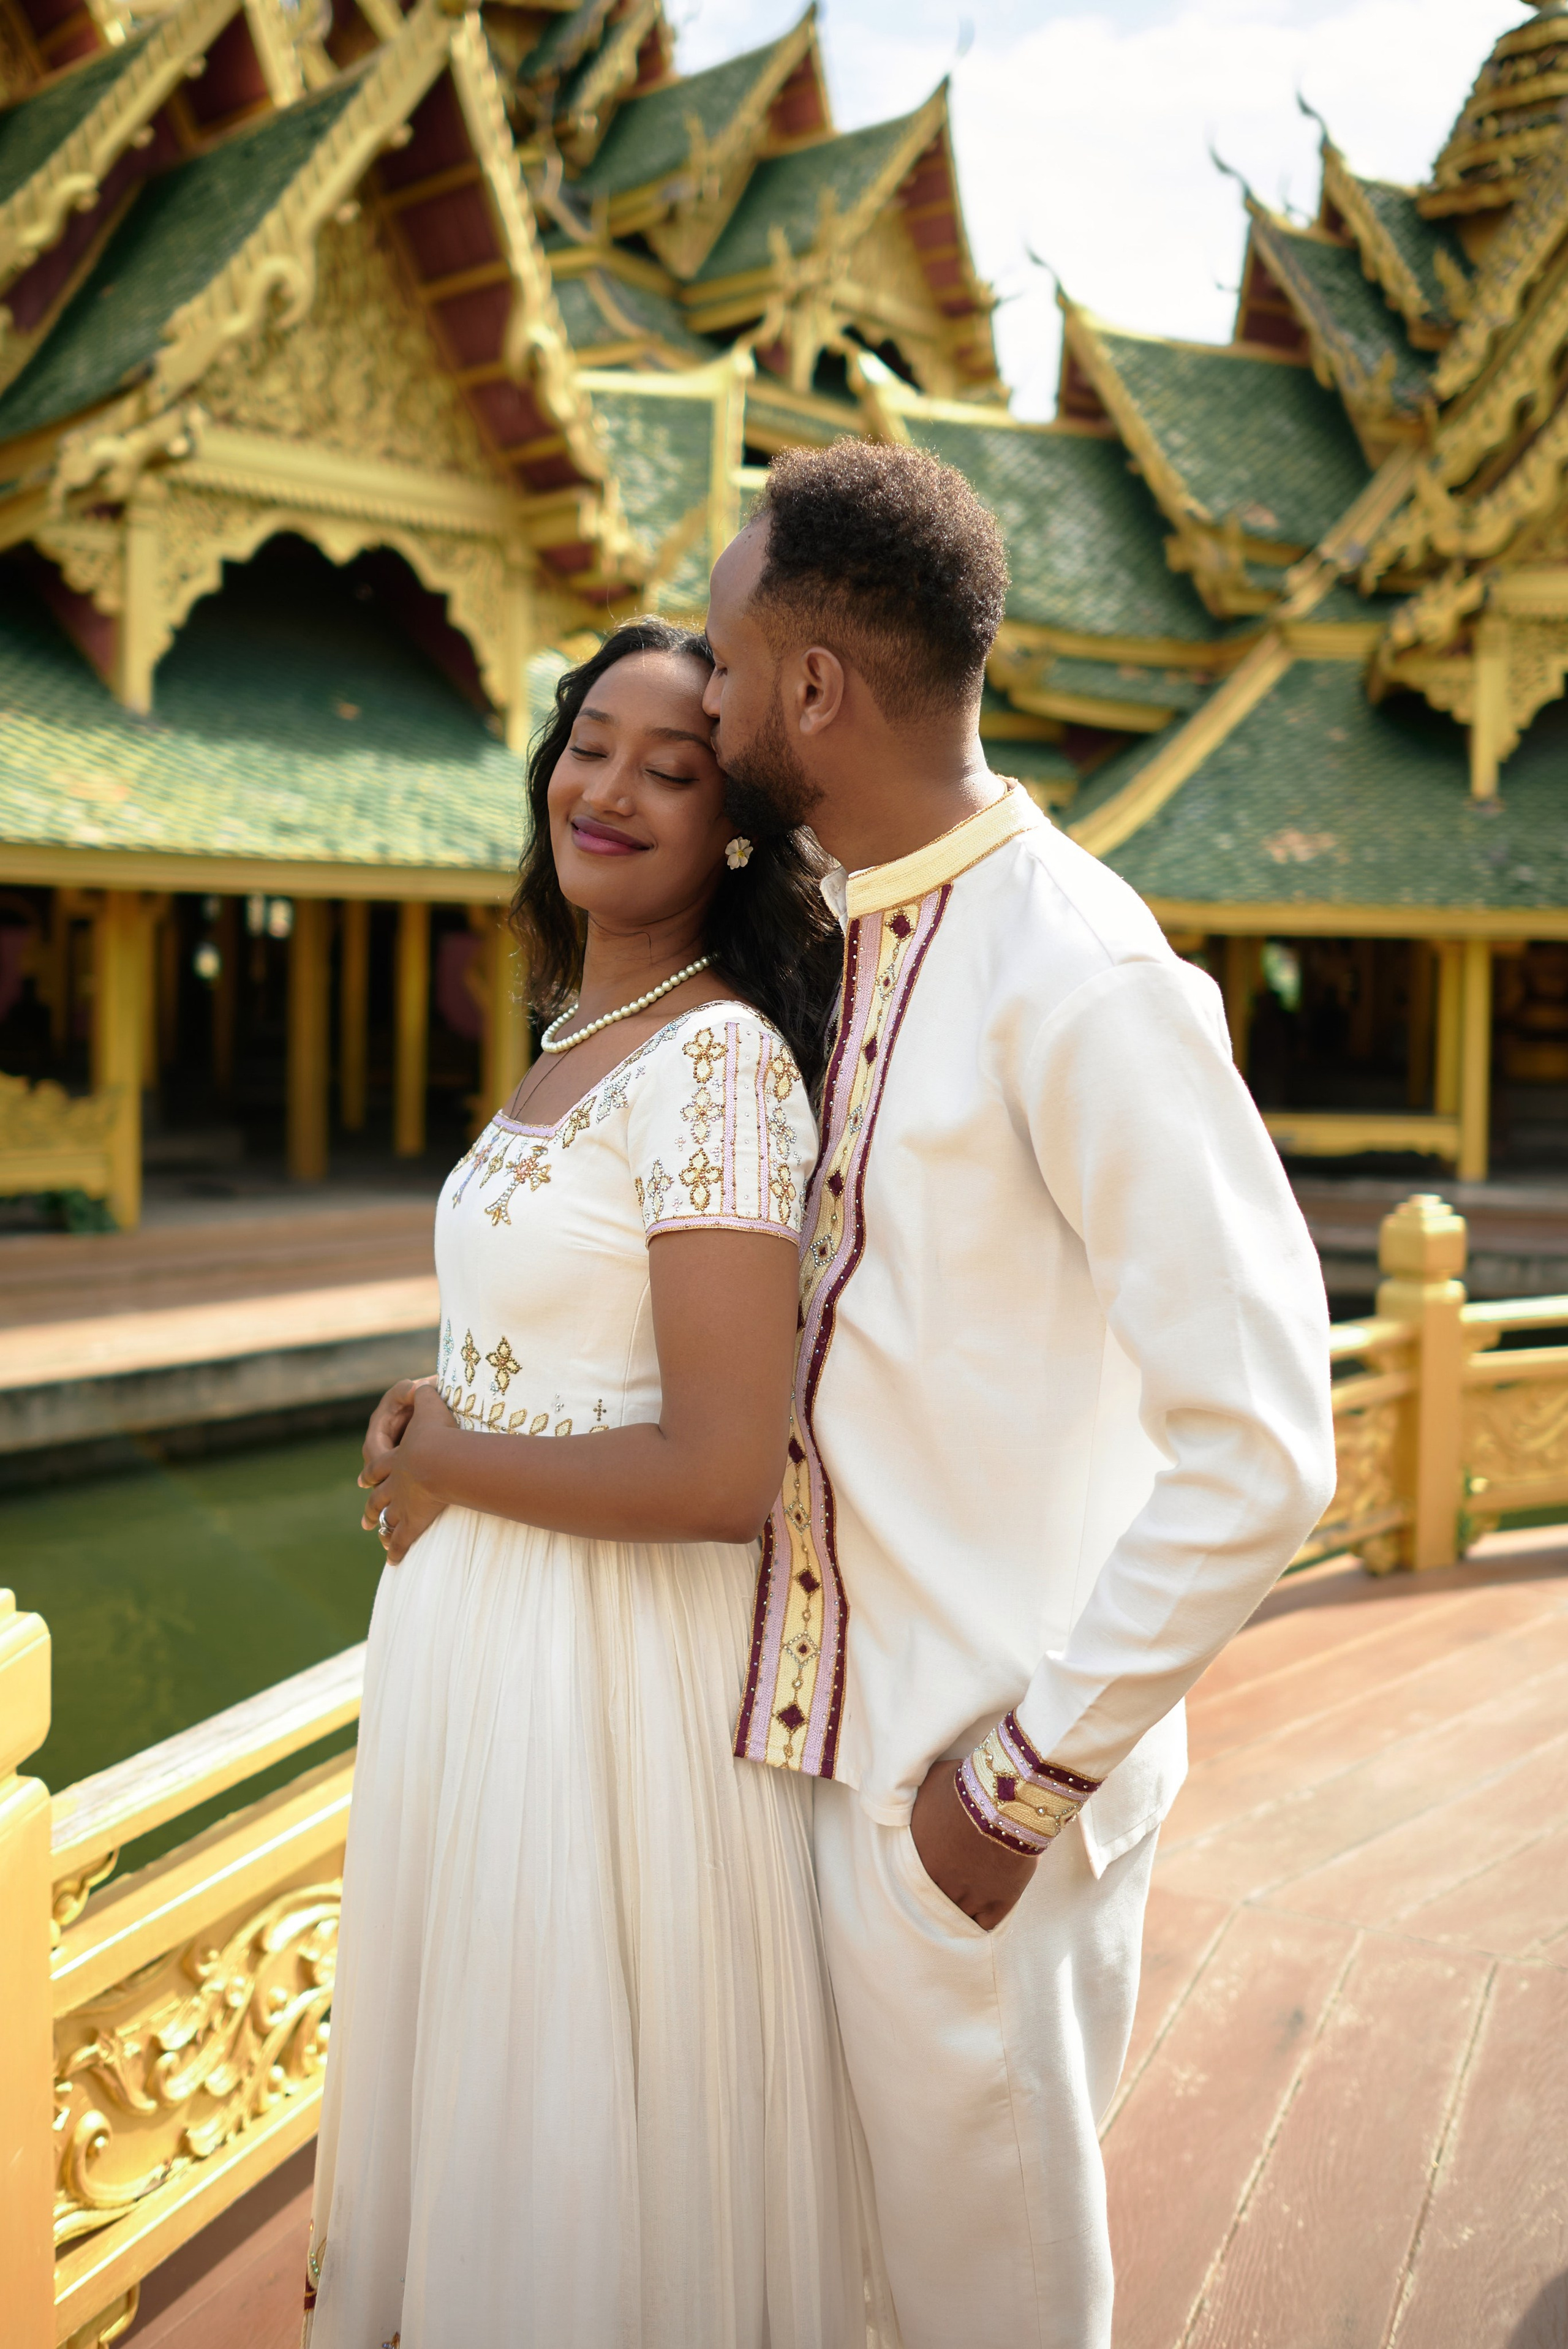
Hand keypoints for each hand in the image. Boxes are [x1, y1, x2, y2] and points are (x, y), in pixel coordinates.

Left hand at [359, 1382, 457, 1563]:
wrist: (438, 1458)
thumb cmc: (437, 1431)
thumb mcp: (430, 1403)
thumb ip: (425, 1393)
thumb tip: (425, 1382)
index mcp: (394, 1458)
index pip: (379, 1465)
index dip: (372, 1471)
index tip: (363, 1479)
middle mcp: (392, 1483)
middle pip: (378, 1496)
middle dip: (372, 1505)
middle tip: (365, 1517)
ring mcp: (401, 1503)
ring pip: (388, 1518)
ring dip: (383, 1527)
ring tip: (378, 1535)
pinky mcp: (414, 1520)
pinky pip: (405, 1538)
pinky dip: (398, 1549)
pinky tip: (394, 1561)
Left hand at [909, 1758, 1038, 1932]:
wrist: (1004, 1800)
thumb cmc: (964, 1786)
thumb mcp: (929, 1786)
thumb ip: (917, 1802)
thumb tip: (909, 1799)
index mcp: (919, 1859)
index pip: (910, 1882)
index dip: (921, 1878)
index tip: (929, 1871)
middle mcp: (940, 1884)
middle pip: (934, 1902)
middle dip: (940, 1894)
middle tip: (947, 1888)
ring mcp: (969, 1897)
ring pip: (957, 1916)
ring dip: (960, 1907)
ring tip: (965, 1900)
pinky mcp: (998, 1902)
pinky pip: (983, 1925)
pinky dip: (981, 1920)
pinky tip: (981, 1913)